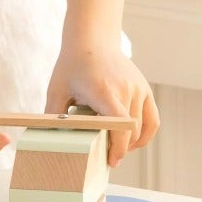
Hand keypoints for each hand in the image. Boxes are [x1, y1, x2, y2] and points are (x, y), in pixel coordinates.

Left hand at [45, 41, 158, 165]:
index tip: (111, 161)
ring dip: (132, 143)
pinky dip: (145, 133)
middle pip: (131, 131)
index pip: (119, 125)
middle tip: (107, 158)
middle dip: (121, 149)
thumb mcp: (56, 91)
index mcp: (104, 90)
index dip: (117, 147)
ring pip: (143, 127)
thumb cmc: (72, 66)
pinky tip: (132, 141)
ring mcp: (139, 88)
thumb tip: (49, 141)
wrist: (92, 40)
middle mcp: (126, 89)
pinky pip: (153, 119)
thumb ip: (53, 117)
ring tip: (119, 150)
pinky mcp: (145, 89)